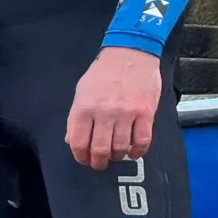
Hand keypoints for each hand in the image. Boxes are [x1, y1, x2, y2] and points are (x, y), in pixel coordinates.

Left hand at [66, 47, 161, 169]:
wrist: (130, 53)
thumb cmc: (103, 72)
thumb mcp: (81, 92)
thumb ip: (76, 117)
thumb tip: (72, 140)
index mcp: (84, 108)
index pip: (78, 142)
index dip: (80, 156)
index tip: (83, 159)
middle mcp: (104, 113)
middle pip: (99, 149)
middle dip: (98, 162)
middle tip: (99, 164)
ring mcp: (126, 114)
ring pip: (120, 148)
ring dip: (117, 157)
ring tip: (115, 156)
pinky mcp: (146, 113)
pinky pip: (142, 141)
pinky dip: (137, 152)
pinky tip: (133, 152)